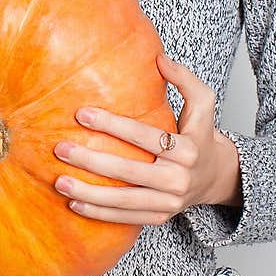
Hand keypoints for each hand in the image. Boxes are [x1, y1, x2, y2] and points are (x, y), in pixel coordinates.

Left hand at [51, 52, 241, 225]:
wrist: (216, 176)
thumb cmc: (201, 136)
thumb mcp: (203, 104)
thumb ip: (184, 79)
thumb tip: (159, 58)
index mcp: (187, 150)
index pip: (144, 136)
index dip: (112, 124)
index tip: (81, 114)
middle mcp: (178, 179)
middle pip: (128, 171)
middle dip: (91, 160)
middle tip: (60, 148)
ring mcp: (169, 202)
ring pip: (124, 200)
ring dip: (88, 193)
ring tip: (59, 182)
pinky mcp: (159, 217)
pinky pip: (126, 218)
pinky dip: (99, 214)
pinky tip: (74, 204)